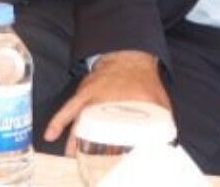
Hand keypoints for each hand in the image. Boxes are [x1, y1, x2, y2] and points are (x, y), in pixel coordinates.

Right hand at [45, 51, 168, 153]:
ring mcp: (95, 96)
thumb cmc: (144, 81)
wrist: (129, 56)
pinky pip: (68, 107)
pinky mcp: (83, 93)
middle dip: (93, 147)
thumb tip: (169, 142)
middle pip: (99, 128)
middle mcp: (111, 100)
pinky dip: (58, 121)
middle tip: (90, 163)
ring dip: (74, 139)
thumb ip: (164, 121)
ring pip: (82, 120)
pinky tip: (50, 134)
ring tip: (71, 157)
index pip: (126, 129)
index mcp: (132, 104)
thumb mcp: (160, 100)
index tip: (120, 161)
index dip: (122, 146)